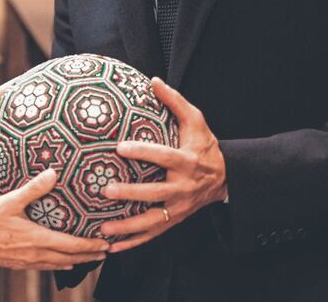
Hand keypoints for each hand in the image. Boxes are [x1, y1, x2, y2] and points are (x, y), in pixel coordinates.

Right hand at [0, 169, 109, 269]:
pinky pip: (44, 266)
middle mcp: (35, 255)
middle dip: (89, 255)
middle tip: (105, 252)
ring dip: (74, 260)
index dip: (92, 246)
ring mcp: (26, 262)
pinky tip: (57, 261)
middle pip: (70, 259)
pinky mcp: (16, 264)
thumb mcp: (9, 201)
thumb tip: (53, 173)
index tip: (108, 243)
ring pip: (57, 264)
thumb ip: (33, 188)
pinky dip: (57, 264)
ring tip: (86, 257)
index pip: (73, 246)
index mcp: (38, 240)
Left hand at [101, 78, 226, 252]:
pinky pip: (152, 235)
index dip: (143, 151)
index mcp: (187, 161)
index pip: (163, 156)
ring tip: (102, 230)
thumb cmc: (204, 144)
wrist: (226, 177)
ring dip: (127, 228)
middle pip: (155, 193)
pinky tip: (110, 247)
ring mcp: (179, 208)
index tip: (119, 147)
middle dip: (131, 194)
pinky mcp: (174, 221)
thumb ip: (174, 101)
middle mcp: (183, 187)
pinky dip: (132, 243)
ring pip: (152, 222)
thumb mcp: (196, 120)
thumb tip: (152, 80)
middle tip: (105, 190)